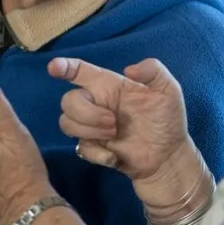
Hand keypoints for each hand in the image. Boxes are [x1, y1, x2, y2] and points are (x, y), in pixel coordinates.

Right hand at [48, 57, 204, 205]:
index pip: (80, 72)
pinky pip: (80, 148)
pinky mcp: (94, 149)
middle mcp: (96, 104)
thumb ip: (153, 71)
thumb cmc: (167, 118)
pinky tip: (114, 157)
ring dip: (88, 130)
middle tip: (113, 122)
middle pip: (68, 101)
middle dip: (85, 112)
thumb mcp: (168, 90)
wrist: (169, 155)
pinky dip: (97, 153)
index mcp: (109, 86)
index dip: (64, 67)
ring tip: (115, 134)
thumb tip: (129, 69)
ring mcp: (92, 128)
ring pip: (66, 123)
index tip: (54, 68)